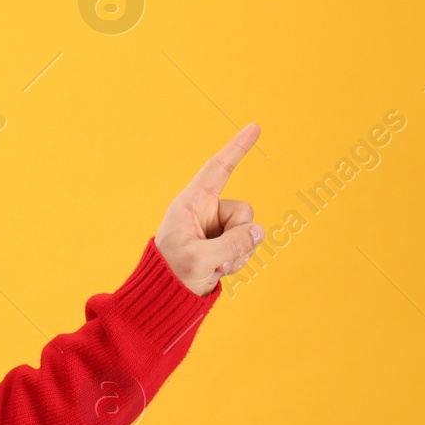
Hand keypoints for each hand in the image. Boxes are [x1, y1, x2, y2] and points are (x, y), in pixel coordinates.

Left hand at [155, 123, 263, 295]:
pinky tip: (218, 270)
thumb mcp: (200, 259)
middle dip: (238, 238)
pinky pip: (247, 245)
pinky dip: (237, 261)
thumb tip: (259, 231)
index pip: (218, 169)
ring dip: (237, 254)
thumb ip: (232, 244)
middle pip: (244, 212)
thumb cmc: (172, 274)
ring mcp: (216, 228)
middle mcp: (206, 211)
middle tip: (215, 258)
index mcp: (191, 204)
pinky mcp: (223, 243)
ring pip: (249, 231)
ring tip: (213, 267)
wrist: (166, 297)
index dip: (236, 148)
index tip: (255, 126)